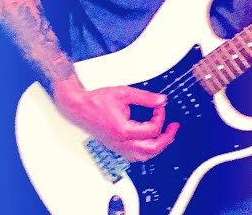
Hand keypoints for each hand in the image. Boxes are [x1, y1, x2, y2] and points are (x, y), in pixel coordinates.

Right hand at [52, 77, 179, 161]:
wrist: (78, 107)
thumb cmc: (96, 101)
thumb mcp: (124, 93)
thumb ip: (145, 97)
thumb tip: (161, 100)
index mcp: (124, 130)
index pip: (152, 130)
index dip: (160, 116)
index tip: (160, 107)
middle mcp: (121, 142)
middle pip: (151, 150)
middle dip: (166, 139)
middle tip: (173, 128)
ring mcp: (117, 147)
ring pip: (143, 157)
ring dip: (156, 148)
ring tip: (164, 136)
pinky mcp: (114, 147)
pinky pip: (133, 156)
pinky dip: (145, 151)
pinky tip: (147, 141)